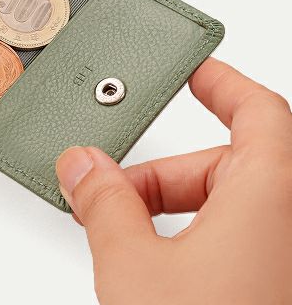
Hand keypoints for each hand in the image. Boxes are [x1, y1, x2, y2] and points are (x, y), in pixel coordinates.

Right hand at [56, 58, 291, 304]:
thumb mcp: (135, 267)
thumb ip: (105, 204)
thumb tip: (82, 166)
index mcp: (272, 195)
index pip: (258, 109)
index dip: (221, 82)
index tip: (192, 69)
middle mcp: (290, 222)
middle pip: (228, 163)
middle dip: (162, 173)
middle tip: (111, 187)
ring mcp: (283, 257)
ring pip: (231, 205)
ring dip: (174, 210)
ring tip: (124, 235)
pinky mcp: (274, 285)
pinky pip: (240, 240)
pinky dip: (196, 239)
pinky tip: (158, 267)